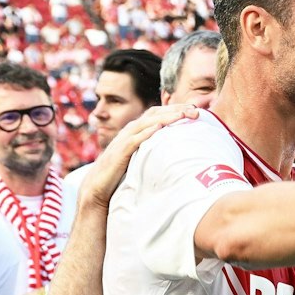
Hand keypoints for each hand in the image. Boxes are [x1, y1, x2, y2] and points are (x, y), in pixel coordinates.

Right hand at [82, 105, 199, 208]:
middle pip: (155, 114)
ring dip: (166, 117)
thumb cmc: (121, 172)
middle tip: (196, 110)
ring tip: (183, 115)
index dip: (176, 110)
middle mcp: (130, 130)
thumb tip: (176, 149)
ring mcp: (124, 140)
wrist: (98, 185)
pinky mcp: (120, 152)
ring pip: (147, 123)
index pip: (158, 114)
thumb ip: (154, 149)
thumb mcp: (141, 156)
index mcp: (136, 130)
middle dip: (176, 110)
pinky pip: (134, 139)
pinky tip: (159, 128)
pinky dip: (147, 132)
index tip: (195, 110)